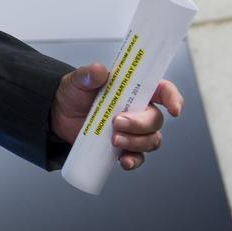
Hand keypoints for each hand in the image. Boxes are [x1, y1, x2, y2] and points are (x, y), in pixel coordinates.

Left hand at [50, 63, 184, 170]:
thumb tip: (99, 70)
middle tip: (117, 122)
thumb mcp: (78, 81)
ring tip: (113, 139)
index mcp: (134, 90)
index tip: (174, 109)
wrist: (58, 114)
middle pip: (156, 120)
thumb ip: (88, 74)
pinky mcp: (123, 147)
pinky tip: (123, 160)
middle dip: (140, 124)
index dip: (173, 98)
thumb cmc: (74, 94)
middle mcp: (138, 110)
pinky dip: (134, 160)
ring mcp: (133, 131)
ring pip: (151, 140)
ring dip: (136, 142)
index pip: (163, 90)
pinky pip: (138, 157)